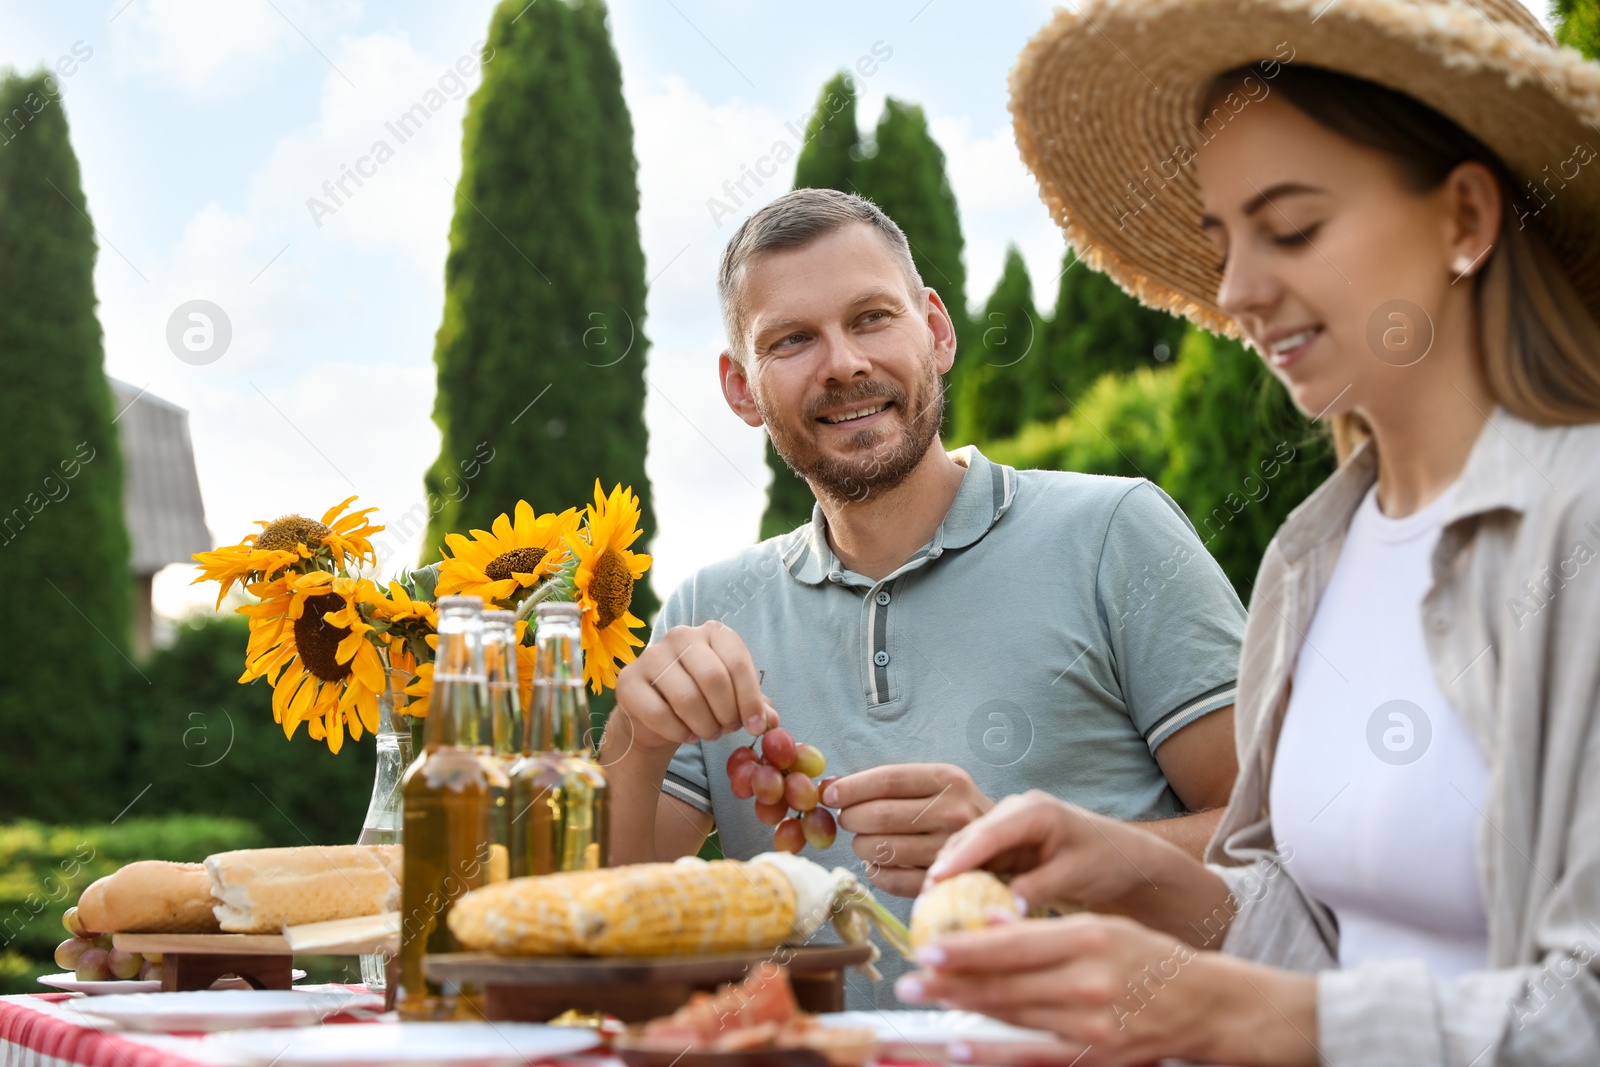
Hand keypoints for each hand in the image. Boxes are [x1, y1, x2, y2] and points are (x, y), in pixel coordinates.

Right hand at [613, 622, 773, 752]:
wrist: (656, 715)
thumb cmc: (703, 700)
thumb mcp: (733, 698)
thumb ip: (755, 706)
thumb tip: (770, 721)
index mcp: (713, 632)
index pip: (737, 662)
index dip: (750, 700)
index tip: (757, 727)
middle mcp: (681, 635)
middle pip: (714, 678)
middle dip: (727, 714)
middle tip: (727, 730)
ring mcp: (651, 655)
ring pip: (687, 698)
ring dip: (704, 726)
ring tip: (708, 733)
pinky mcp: (628, 680)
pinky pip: (659, 714)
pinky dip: (678, 732)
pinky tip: (685, 734)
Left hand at [822, 764, 992, 896]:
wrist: (1006, 848)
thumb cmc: (956, 812)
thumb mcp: (936, 785)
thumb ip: (888, 784)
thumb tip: (830, 785)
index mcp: (949, 780)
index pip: (888, 780)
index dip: (851, 787)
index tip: (828, 794)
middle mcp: (954, 813)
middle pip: (878, 815)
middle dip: (851, 818)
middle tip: (848, 820)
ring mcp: (950, 851)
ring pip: (880, 849)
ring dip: (861, 846)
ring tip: (866, 841)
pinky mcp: (943, 884)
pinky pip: (891, 880)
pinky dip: (876, 872)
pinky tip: (880, 863)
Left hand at [895, 914, 1317, 1066]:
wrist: (1207, 1005)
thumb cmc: (1147, 956)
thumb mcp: (1101, 926)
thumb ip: (1045, 930)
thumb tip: (988, 921)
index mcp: (1089, 939)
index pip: (1014, 945)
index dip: (965, 950)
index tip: (926, 949)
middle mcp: (1089, 982)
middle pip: (1005, 985)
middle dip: (950, 985)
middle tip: (907, 983)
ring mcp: (1092, 1025)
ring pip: (1013, 1018)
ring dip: (963, 1013)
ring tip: (925, 1006)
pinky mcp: (1095, 1055)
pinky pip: (1034, 1054)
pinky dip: (995, 1052)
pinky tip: (962, 1047)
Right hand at [926, 790, 1180, 915]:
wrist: (1123, 858)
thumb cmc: (1107, 860)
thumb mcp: (1076, 874)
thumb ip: (1038, 887)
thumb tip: (1002, 910)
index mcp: (1035, 810)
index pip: (990, 832)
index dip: (962, 856)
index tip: (938, 878)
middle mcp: (1015, 812)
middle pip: (971, 837)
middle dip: (946, 867)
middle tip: (924, 900)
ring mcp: (1007, 828)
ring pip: (967, 849)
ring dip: (949, 875)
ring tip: (928, 905)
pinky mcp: (1004, 847)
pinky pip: (976, 862)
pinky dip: (962, 881)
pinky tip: (946, 902)